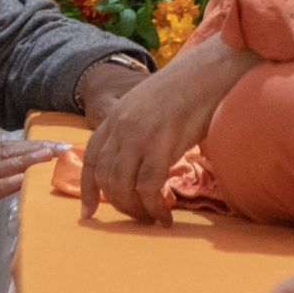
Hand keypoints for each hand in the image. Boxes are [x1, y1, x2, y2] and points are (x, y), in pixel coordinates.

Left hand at [79, 40, 256, 225]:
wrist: (207, 74)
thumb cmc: (185, 91)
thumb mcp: (146, 107)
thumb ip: (133, 131)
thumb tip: (134, 163)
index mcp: (114, 117)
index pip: (91, 160)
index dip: (87, 189)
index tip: (88, 213)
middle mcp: (121, 128)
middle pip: (106, 178)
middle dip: (118, 204)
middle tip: (137, 216)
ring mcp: (139, 137)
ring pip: (123, 186)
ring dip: (136, 210)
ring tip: (152, 218)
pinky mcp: (162, 146)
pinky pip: (148, 187)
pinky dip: (154, 207)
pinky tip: (166, 216)